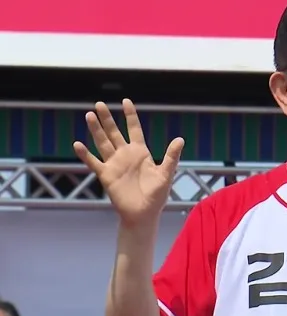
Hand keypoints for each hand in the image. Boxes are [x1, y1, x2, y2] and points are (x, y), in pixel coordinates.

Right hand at [73, 99, 183, 226]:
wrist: (143, 214)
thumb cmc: (156, 196)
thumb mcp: (166, 174)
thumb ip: (171, 156)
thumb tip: (180, 139)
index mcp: (141, 153)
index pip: (134, 129)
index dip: (130, 116)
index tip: (126, 101)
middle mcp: (126, 155)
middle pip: (114, 133)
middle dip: (107, 118)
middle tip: (99, 104)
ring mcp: (114, 164)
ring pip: (102, 143)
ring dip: (96, 130)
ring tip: (89, 115)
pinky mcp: (106, 176)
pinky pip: (94, 162)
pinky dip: (85, 154)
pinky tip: (78, 144)